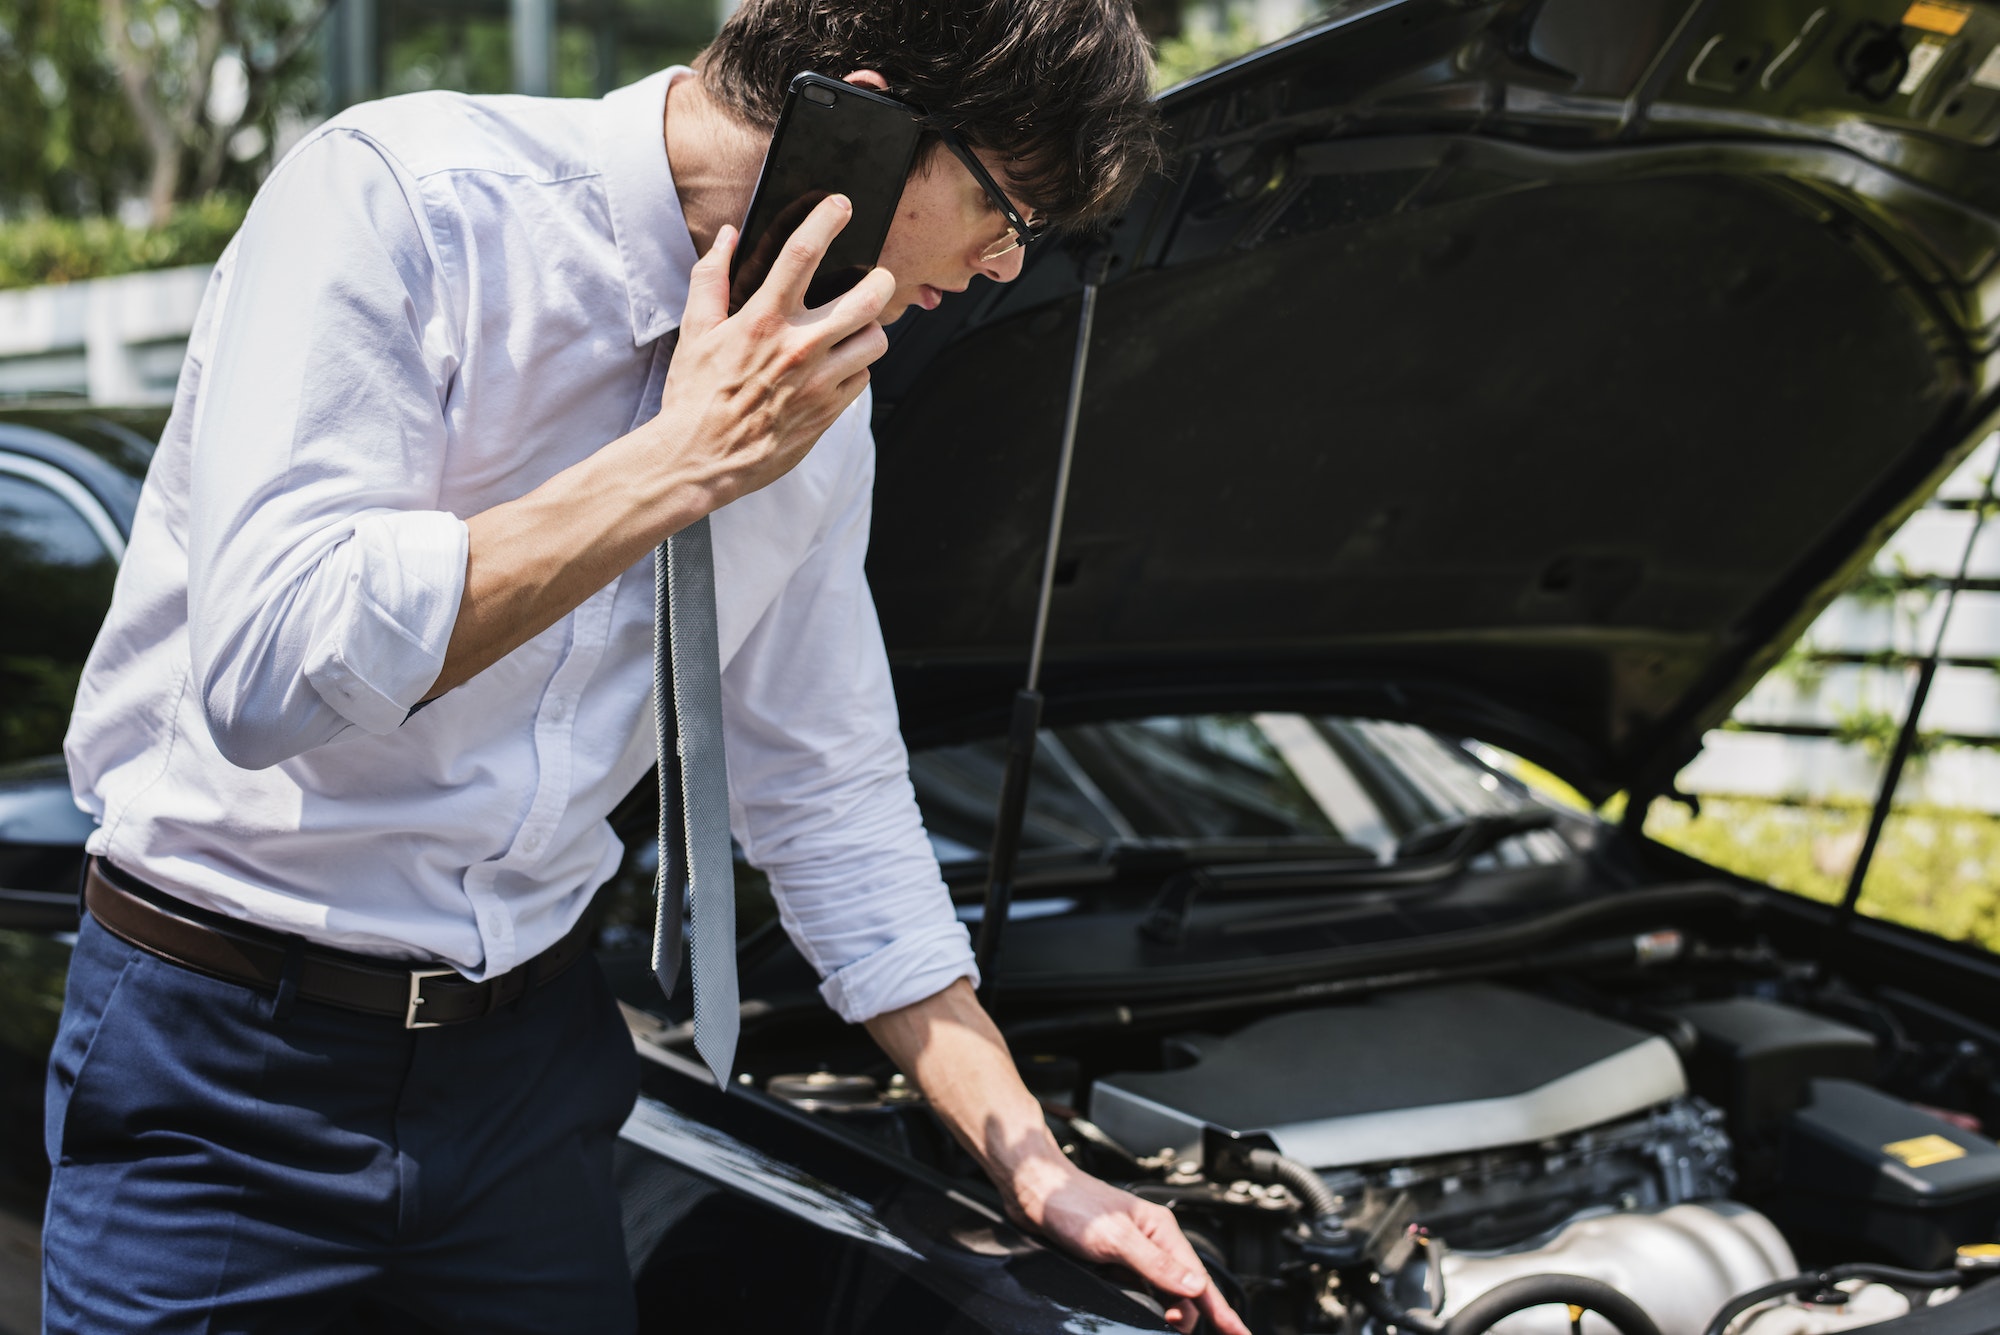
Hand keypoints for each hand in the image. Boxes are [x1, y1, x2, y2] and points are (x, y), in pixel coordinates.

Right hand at [654, 192, 892, 508]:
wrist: (700, 459)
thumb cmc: (694, 394)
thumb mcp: (695, 330)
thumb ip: (711, 277)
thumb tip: (726, 236)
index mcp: (763, 320)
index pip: (802, 254)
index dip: (826, 220)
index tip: (840, 205)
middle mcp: (798, 347)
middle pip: (867, 297)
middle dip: (881, 280)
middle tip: (876, 278)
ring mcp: (819, 382)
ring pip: (876, 341)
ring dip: (870, 329)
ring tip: (854, 329)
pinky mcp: (829, 412)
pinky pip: (863, 379)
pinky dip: (856, 369)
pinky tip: (836, 368)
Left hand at [1007, 1155, 1251, 1334]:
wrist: (1034, 1190)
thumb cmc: (1071, 1202)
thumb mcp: (1116, 1238)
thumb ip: (1156, 1264)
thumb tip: (1193, 1286)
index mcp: (1161, 1230)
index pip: (1199, 1279)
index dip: (1220, 1310)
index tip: (1238, 1333)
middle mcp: (1151, 1239)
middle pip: (1183, 1289)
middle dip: (1185, 1315)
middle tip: (1174, 1332)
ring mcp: (1132, 1250)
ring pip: (1160, 1290)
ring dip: (1163, 1309)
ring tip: (1163, 1324)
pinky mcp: (1112, 1258)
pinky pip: (1137, 1287)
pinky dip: (1141, 1302)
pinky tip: (1138, 1308)